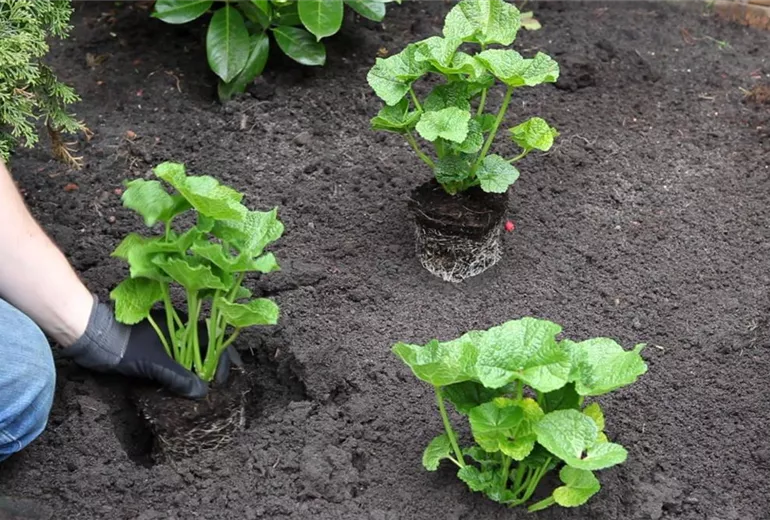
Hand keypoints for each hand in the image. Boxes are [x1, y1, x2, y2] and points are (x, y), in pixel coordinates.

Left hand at [64, 296, 207, 397]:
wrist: (93, 339)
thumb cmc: (124, 345)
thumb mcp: (153, 363)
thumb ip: (178, 376)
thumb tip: (201, 392)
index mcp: (183, 325)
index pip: (214, 341)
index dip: (223, 361)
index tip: (220, 382)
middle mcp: (179, 330)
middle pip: (206, 348)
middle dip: (213, 368)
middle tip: (215, 389)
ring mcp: (167, 339)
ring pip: (192, 356)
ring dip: (198, 373)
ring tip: (201, 391)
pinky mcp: (156, 349)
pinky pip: (178, 361)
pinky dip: (183, 374)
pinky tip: (183, 387)